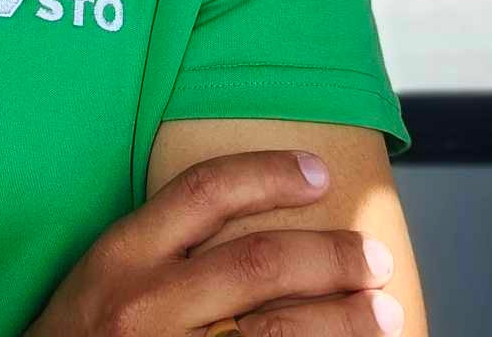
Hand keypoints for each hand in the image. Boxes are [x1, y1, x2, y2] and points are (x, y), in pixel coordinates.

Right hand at [24, 151, 403, 336]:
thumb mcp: (104, 277)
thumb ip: (161, 248)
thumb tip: (249, 222)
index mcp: (122, 256)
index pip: (204, 192)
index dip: (268, 174)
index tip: (317, 172)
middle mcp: (146, 305)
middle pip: (257, 263)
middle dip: (329, 256)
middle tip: (373, 256)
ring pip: (278, 333)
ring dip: (344, 321)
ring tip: (387, 314)